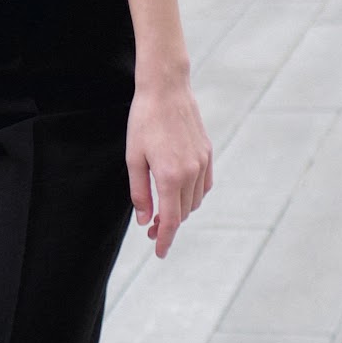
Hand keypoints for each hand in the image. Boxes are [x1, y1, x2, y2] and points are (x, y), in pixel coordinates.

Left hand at [126, 72, 213, 257]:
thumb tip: (145, 221)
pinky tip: (180, 193)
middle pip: (183, 213)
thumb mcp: (133, 159)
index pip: (171, 220)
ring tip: (163, 209)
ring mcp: (202, 163)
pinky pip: (204, 185)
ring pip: (194, 201)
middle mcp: (191, 173)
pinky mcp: (207, 153)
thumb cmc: (143, 122)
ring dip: (180, 210)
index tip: (159, 253)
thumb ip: (140, 193)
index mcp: (170, 177)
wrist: (167, 89)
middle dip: (168, 226)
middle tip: (150, 229)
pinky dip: (193, 195)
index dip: (165, 240)